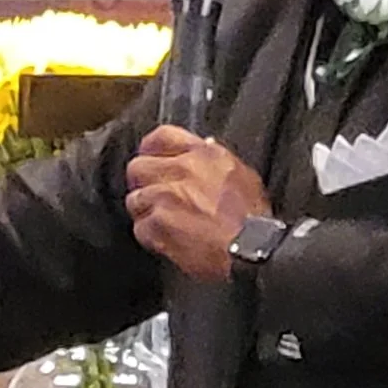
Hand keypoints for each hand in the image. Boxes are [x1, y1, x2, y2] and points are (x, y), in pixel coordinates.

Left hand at [124, 125, 269, 282]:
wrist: (253, 249)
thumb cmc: (253, 219)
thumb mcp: (242, 175)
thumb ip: (216, 158)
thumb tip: (204, 146)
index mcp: (202, 155)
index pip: (160, 137)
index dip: (150, 151)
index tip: (151, 161)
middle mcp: (180, 171)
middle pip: (137, 168)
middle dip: (143, 184)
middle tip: (154, 197)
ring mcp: (165, 197)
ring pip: (134, 200)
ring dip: (146, 213)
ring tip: (167, 224)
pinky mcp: (158, 225)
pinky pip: (140, 228)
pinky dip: (151, 237)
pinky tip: (169, 241)